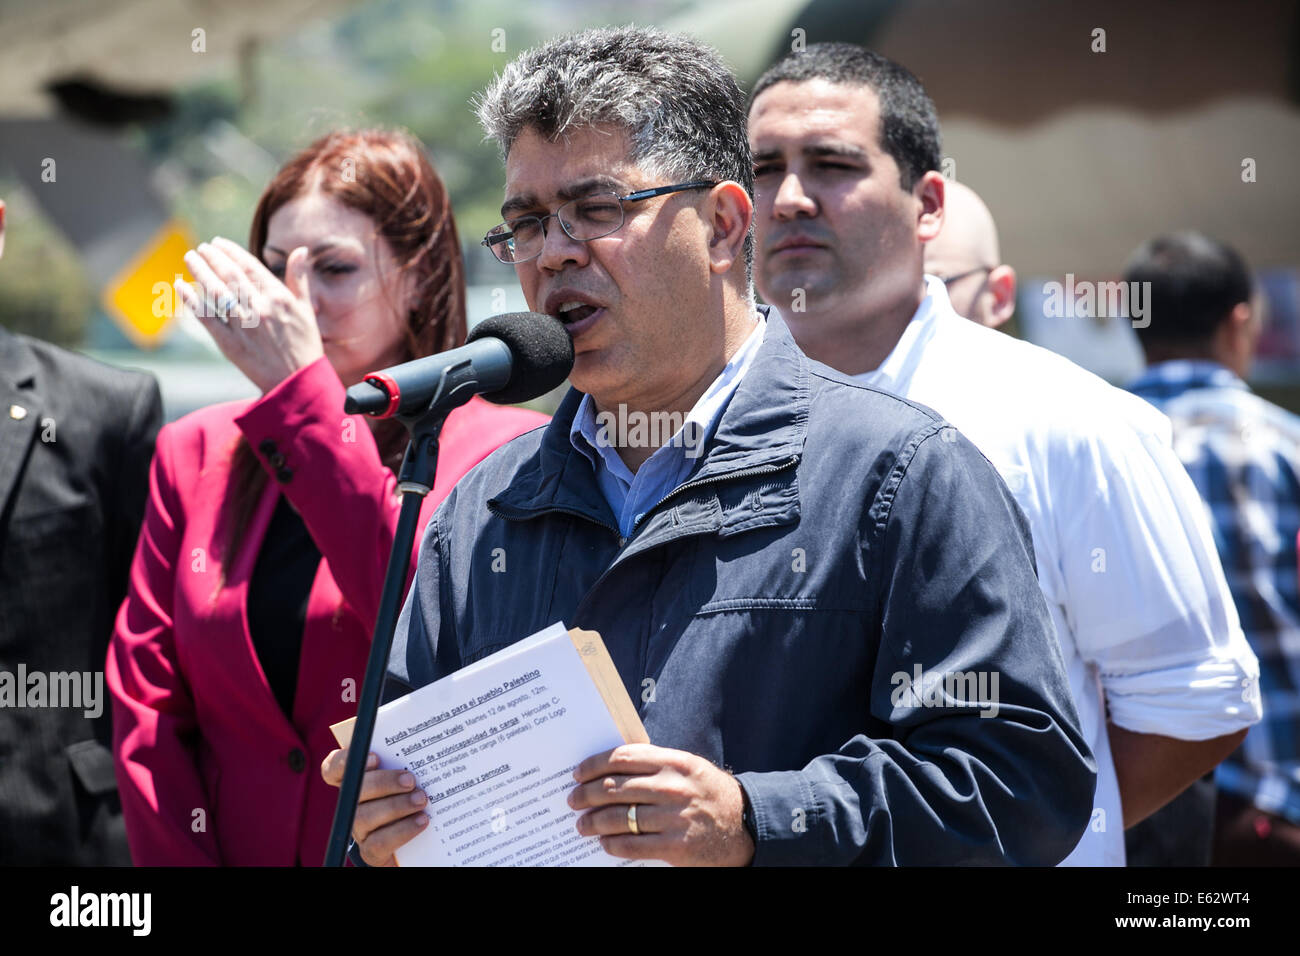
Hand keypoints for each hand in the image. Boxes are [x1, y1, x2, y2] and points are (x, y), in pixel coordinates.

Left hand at [177, 236, 324, 393]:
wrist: (297, 383)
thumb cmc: (305, 345)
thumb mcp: (306, 309)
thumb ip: (299, 278)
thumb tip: (301, 250)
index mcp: (279, 298)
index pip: (249, 266)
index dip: (231, 251)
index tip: (218, 242)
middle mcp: (259, 309)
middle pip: (229, 275)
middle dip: (212, 258)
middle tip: (202, 248)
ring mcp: (243, 326)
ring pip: (215, 292)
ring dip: (199, 272)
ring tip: (190, 258)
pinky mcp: (229, 344)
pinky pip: (206, 317)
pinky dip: (191, 300)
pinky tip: (181, 286)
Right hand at [320, 747, 427, 866]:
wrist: (422, 838)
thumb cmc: (413, 792)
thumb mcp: (410, 770)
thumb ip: (406, 754)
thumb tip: (419, 727)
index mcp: (356, 780)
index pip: (333, 768)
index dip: (345, 760)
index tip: (375, 756)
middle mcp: (352, 805)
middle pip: (353, 790)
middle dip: (383, 782)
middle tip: (410, 780)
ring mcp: (360, 830)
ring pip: (364, 817)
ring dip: (395, 806)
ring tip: (421, 800)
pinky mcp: (372, 852)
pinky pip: (379, 843)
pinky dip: (402, 830)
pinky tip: (422, 820)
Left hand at [568, 743, 753, 865]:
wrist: (745, 825)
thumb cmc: (709, 793)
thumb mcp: (688, 768)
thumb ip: (655, 765)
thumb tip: (610, 770)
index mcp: (674, 762)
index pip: (623, 758)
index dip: (594, 765)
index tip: (578, 772)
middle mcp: (673, 787)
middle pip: (615, 788)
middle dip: (586, 794)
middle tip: (573, 799)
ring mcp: (674, 817)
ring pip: (619, 818)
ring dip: (593, 822)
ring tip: (582, 824)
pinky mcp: (676, 846)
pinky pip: (632, 845)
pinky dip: (612, 844)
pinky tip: (605, 842)